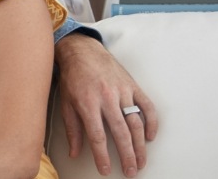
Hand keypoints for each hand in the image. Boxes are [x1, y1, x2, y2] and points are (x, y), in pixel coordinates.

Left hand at [55, 34, 158, 176]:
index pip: (97, 136)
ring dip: (140, 145)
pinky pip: (147, 106)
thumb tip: (75, 153)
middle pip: (121, 133)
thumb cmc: (72, 78)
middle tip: (131, 172)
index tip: (105, 170)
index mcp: (88, 104)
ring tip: (141, 161)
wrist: (82, 51)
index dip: (102, 155)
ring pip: (136, 122)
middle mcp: (107, 98)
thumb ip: (72, 130)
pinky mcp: (133, 86)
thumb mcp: (66, 104)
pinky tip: (150, 137)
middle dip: (127, 155)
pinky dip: (152, 123)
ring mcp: (123, 91)